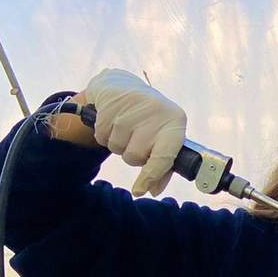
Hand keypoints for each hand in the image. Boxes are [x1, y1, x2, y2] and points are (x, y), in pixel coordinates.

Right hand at [85, 69, 186, 196]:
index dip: (151, 176)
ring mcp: (132, 106)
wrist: (124, 86)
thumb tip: (151, 190)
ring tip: (125, 127)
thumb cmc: (150, 121)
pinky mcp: (110, 102)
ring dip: (118, 144)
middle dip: (132, 155)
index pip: (163, 157)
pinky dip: (104, 135)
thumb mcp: (162, 139)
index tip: (140, 190)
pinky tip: (112, 120)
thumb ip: (161, 166)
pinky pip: (101, 136)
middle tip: (135, 140)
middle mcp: (156, 112)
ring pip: (117, 148)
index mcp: (175, 123)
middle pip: (135, 156)